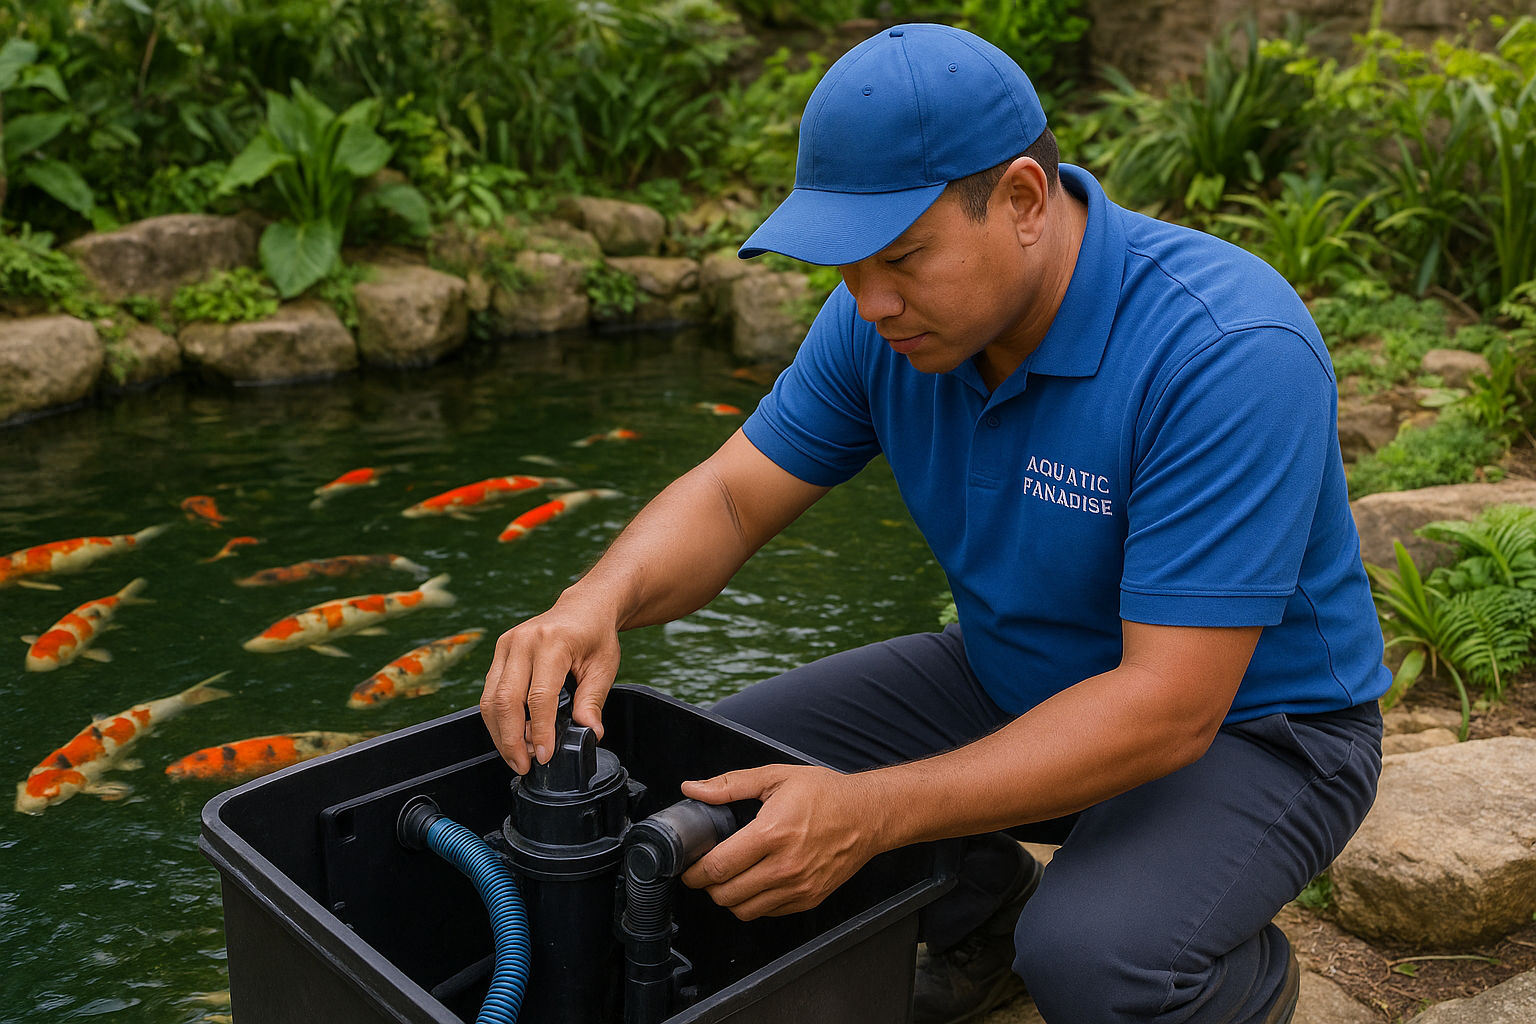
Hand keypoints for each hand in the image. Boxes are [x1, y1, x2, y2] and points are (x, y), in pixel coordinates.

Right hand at [479, 593, 621, 773]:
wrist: (584, 607)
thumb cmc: (595, 635)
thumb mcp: (604, 667)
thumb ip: (593, 700)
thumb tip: (590, 732)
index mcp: (553, 642)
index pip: (539, 696)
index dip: (539, 730)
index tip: (545, 755)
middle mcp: (523, 641)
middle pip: (506, 700)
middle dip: (511, 740)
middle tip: (524, 764)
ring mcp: (507, 644)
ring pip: (491, 699)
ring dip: (500, 733)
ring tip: (517, 756)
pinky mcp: (499, 651)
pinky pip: (490, 691)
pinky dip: (498, 719)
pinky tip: (512, 736)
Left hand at [679, 764, 883, 919]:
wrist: (867, 815)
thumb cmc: (825, 794)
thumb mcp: (775, 777)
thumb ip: (729, 784)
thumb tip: (694, 789)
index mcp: (772, 833)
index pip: (718, 867)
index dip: (695, 871)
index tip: (689, 866)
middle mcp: (785, 866)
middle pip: (726, 895)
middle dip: (707, 885)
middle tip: (705, 871)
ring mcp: (798, 887)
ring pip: (744, 911)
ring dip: (728, 897)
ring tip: (729, 878)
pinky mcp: (808, 899)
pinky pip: (767, 913)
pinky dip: (753, 903)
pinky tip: (754, 882)